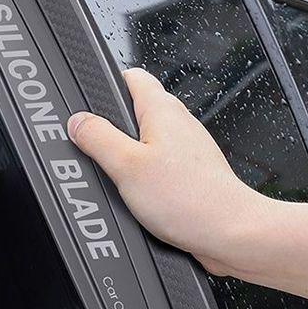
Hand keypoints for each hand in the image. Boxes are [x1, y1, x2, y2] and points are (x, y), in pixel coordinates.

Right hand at [66, 68, 269, 275]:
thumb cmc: (190, 198)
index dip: (109, 82)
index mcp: (163, 110)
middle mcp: (180, 124)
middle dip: (114, 126)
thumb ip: (98, 138)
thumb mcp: (126, 166)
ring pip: (151, 141)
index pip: (134, 76)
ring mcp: (189, 150)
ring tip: (115, 175)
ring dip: (131, 154)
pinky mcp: (193, 175)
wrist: (230, 231)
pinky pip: (162, 166)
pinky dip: (147, 176)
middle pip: (140, 110)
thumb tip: (78, 122)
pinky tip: (138, 195)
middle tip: (94, 145)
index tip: (92, 97)